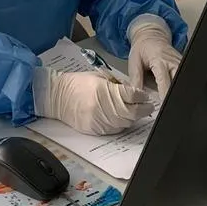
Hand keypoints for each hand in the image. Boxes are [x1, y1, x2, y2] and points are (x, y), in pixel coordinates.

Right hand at [32, 68, 152, 135]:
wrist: (57, 96)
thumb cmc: (77, 83)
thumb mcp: (99, 76)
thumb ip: (117, 84)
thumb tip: (133, 92)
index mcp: (103, 90)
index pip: (130, 95)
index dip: (141, 96)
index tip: (146, 96)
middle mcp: (102, 107)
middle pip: (131, 112)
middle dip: (143, 109)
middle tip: (150, 107)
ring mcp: (98, 120)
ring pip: (125, 123)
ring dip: (134, 118)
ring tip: (139, 113)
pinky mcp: (94, 129)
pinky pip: (114, 130)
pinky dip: (122, 125)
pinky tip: (125, 119)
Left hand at [128, 20, 180, 99]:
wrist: (152, 36)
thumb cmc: (142, 49)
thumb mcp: (134, 61)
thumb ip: (136, 78)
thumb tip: (136, 94)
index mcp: (160, 60)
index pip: (165, 81)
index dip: (164, 94)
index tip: (163, 105)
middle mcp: (173, 62)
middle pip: (178, 84)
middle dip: (173, 95)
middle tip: (167, 106)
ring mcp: (181, 64)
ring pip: (182, 82)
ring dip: (176, 91)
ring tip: (168, 99)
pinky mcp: (184, 65)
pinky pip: (183, 79)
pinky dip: (177, 86)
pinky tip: (171, 90)